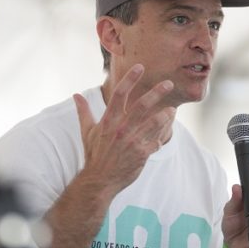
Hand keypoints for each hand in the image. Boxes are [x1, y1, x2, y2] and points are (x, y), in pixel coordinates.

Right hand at [73, 64, 175, 196]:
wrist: (99, 180)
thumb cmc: (94, 154)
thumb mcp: (87, 132)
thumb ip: (83, 112)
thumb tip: (76, 95)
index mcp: (108, 121)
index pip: (120, 94)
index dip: (130, 79)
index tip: (140, 67)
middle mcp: (121, 129)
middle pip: (142, 105)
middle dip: (157, 92)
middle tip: (169, 83)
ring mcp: (132, 141)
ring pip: (154, 122)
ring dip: (166, 114)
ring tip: (172, 109)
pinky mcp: (141, 154)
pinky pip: (157, 140)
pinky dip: (163, 133)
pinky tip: (167, 128)